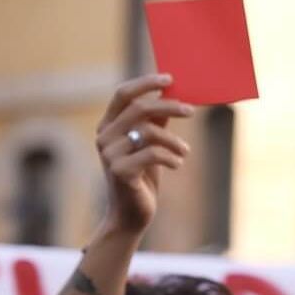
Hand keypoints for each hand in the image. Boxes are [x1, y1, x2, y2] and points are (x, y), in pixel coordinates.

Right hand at [95, 75, 192, 237]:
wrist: (131, 215)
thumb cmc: (142, 176)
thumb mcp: (148, 143)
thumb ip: (155, 120)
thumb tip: (171, 93)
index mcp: (108, 125)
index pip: (123, 94)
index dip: (146, 83)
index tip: (169, 79)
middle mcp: (104, 137)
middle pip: (139, 108)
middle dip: (169, 106)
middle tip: (191, 110)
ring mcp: (109, 155)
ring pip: (149, 132)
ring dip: (174, 140)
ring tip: (185, 151)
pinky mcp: (120, 172)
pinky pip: (153, 153)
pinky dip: (171, 157)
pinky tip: (176, 164)